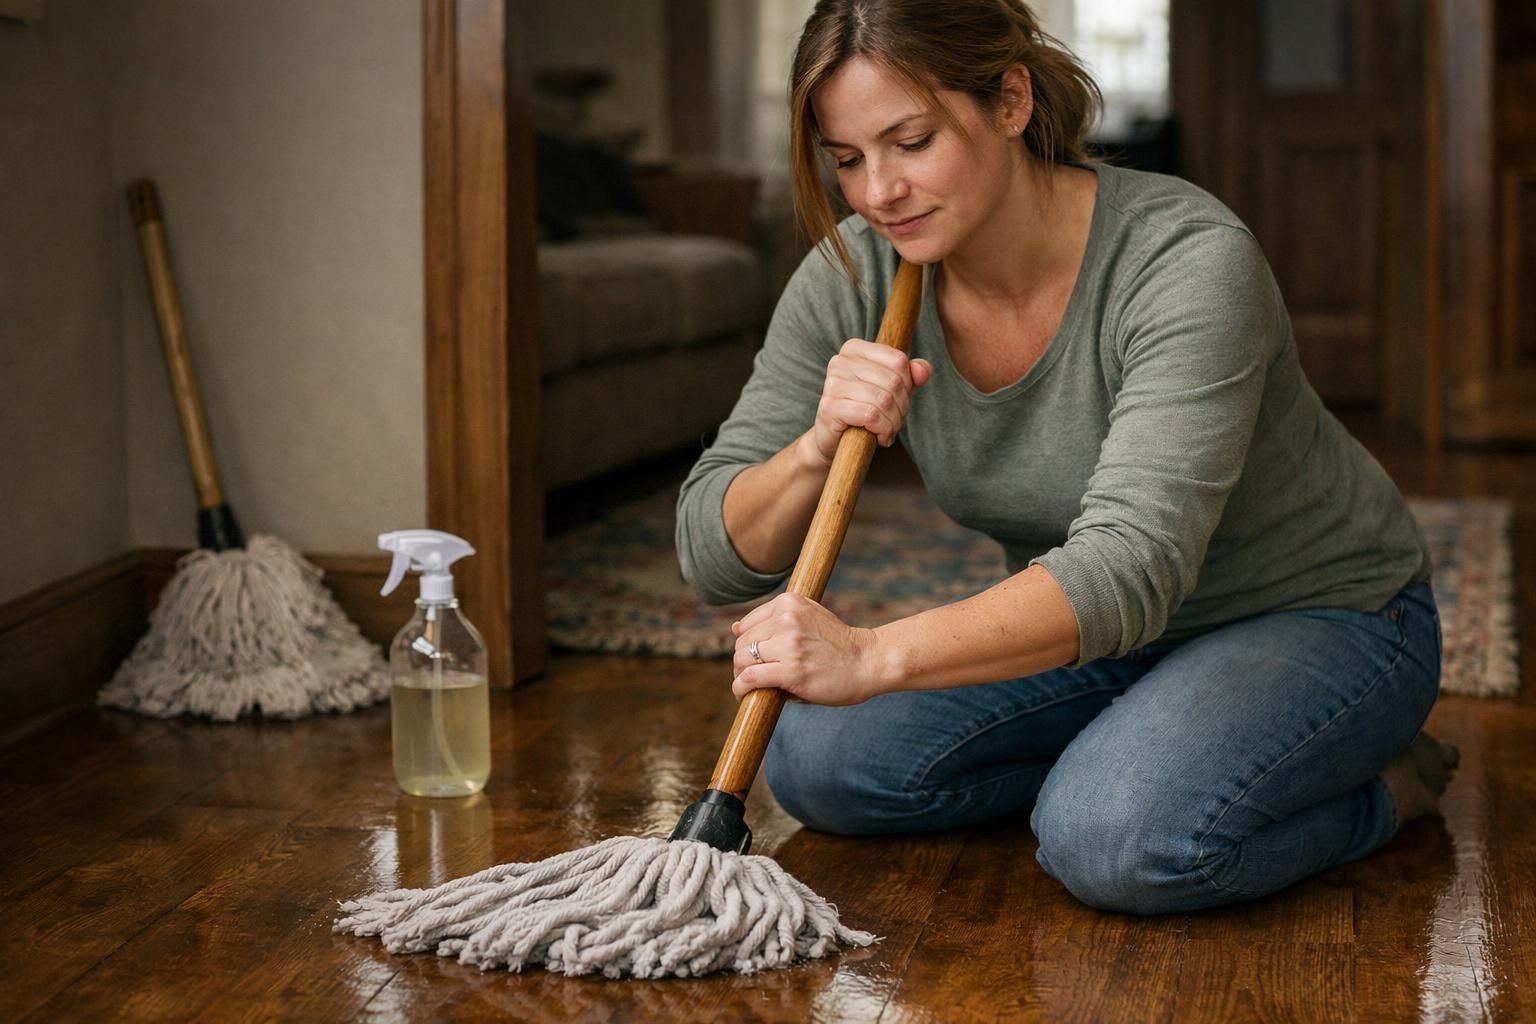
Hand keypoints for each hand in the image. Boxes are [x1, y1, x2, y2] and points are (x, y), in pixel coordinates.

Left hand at [730, 593, 891, 704]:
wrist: (868, 661)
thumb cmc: (837, 645)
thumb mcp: (808, 618)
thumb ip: (774, 620)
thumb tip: (734, 628)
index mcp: (789, 603)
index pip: (746, 625)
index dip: (747, 646)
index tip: (757, 659)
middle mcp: (786, 619)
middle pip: (742, 644)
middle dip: (743, 662)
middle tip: (755, 675)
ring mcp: (789, 644)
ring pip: (742, 660)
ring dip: (741, 675)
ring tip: (751, 685)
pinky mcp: (791, 671)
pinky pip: (750, 678)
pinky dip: (741, 688)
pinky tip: (744, 694)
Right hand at [799, 339, 932, 469]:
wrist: (834, 439)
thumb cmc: (865, 410)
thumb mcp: (892, 390)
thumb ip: (911, 376)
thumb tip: (923, 370)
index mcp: (854, 349)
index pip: (898, 360)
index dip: (907, 385)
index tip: (899, 400)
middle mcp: (840, 361)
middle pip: (893, 381)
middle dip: (901, 407)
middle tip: (894, 420)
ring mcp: (832, 383)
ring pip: (883, 400)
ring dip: (892, 422)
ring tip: (887, 430)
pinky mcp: (830, 407)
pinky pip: (870, 415)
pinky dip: (882, 430)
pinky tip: (878, 437)